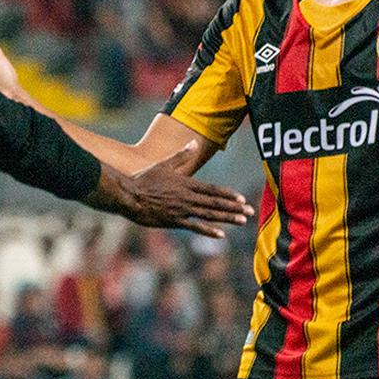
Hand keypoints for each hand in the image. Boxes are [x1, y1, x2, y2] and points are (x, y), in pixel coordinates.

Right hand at [88, 143, 251, 238]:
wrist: (128, 195)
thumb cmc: (144, 179)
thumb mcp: (164, 165)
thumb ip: (181, 156)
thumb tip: (193, 144)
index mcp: (186, 183)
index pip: (212, 189)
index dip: (228, 195)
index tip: (241, 199)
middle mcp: (187, 197)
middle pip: (215, 203)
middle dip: (234, 208)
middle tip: (250, 212)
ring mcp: (181, 210)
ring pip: (209, 215)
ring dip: (227, 218)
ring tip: (241, 221)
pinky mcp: (173, 221)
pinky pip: (194, 227)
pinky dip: (208, 231)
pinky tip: (221, 234)